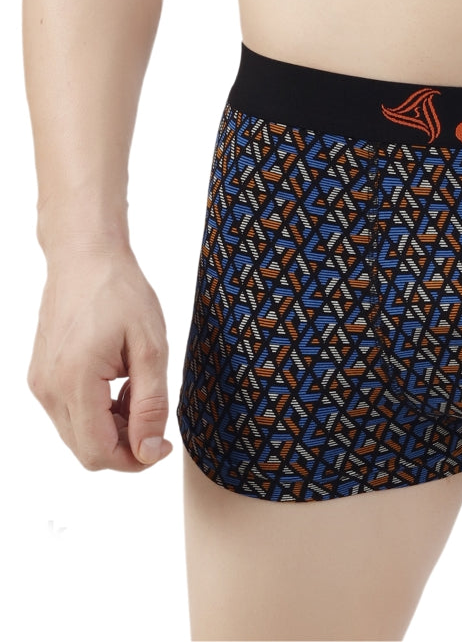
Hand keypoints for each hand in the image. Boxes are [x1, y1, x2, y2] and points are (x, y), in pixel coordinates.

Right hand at [27, 246, 172, 470]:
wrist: (85, 258)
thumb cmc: (122, 294)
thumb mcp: (151, 348)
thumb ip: (150, 404)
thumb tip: (148, 451)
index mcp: (74, 381)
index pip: (98, 452)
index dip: (134, 460)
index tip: (164, 445)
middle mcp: (48, 389)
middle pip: (86, 450)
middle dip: (126, 444)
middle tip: (156, 415)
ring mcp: (40, 383)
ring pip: (78, 435)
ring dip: (113, 428)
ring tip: (140, 391)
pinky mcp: (42, 376)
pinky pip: (70, 414)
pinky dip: (99, 412)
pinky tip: (122, 385)